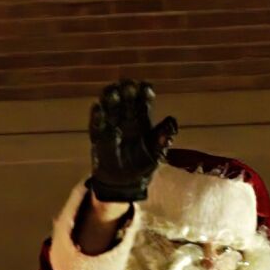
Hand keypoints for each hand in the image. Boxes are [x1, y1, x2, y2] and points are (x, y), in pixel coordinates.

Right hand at [87, 78, 177, 203]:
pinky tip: (98, 108)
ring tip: (112, 93)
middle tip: (127, 85)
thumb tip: (172, 121)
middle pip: (126, 100)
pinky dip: (97, 117)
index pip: (144, 102)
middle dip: (127, 91)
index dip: (145, 93)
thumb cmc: (141, 166)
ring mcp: (111, 125)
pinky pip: (96, 125)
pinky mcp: (98, 136)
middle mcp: (126, 119)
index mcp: (143, 120)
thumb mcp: (155, 154)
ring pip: (110, 107)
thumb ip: (162, 138)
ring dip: (110, 99)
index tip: (145, 87)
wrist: (123, 184)